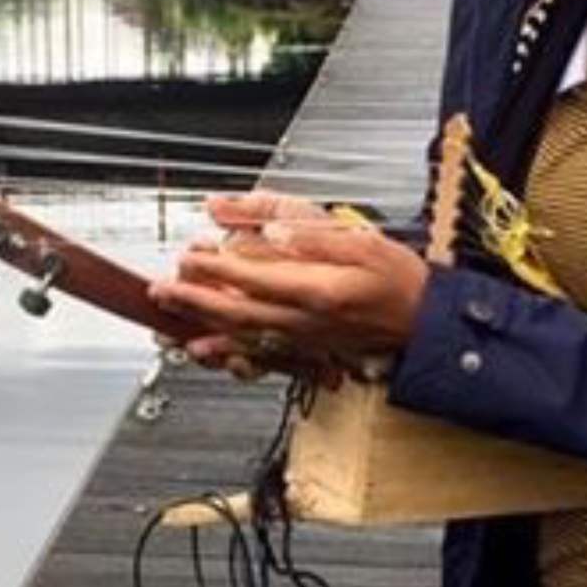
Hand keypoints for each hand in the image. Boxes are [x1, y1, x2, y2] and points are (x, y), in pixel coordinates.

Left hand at [149, 202, 428, 364]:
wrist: (427, 322)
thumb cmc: (400, 281)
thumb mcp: (363, 242)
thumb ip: (314, 237)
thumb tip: (272, 231)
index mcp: (316, 289)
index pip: (251, 278)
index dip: (213, 269)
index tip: (186, 259)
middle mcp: (304, 320)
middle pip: (236, 311)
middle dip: (194, 302)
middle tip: (160, 292)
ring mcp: (304, 339)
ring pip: (243, 338)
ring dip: (204, 330)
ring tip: (170, 329)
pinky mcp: (307, 349)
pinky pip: (261, 355)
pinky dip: (231, 354)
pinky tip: (212, 352)